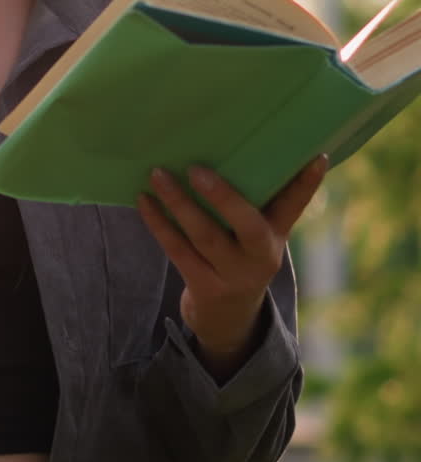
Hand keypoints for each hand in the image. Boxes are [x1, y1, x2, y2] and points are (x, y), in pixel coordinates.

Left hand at [136, 154, 327, 377]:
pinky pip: (177, 250)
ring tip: (157, 174)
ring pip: (205, 236)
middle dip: (223, 196)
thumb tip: (242, 143)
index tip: (317, 156)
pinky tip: (144, 200)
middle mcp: (260, 256)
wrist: (230, 319)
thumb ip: (259, 201)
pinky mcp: (203, 286)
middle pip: (247, 225)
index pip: (295, 206)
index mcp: (277, 236)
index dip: (307, 183)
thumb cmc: (241, 255)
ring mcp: (232, 275)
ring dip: (178, 203)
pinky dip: (158, 223)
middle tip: (196, 168)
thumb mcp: (260, 235)